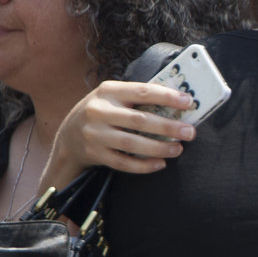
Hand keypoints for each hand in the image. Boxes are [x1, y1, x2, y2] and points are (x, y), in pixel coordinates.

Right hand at [42, 81, 196, 189]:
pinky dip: (144, 165)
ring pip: (132, 143)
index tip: (188, 102)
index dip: (167, 96)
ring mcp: (95, 134)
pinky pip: (123, 162)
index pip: (142, 91)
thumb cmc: (102, 111)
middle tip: (189, 132)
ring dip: (159, 147)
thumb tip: (177, 100)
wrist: (68, 136)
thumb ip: (138, 96)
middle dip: (168, 127)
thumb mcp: (113, 96)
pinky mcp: (95, 154)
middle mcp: (99, 111)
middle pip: (140, 120)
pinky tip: (160, 163)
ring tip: (178, 149)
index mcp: (108, 91)